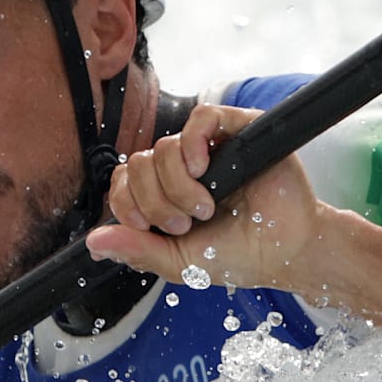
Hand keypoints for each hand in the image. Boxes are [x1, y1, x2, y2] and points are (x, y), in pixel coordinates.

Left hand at [86, 104, 324, 291]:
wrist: (288, 253)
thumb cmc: (240, 257)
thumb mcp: (179, 264)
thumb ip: (137, 250)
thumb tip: (94, 242)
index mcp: (165, 195)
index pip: (123, 181)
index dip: (126, 203)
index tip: (149, 227)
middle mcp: (183, 168)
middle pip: (138, 164)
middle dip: (154, 202)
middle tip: (185, 223)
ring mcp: (209, 147)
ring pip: (164, 147)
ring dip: (177, 186)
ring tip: (204, 208)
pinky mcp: (237, 130)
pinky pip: (200, 118)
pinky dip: (191, 144)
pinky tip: (203, 170)